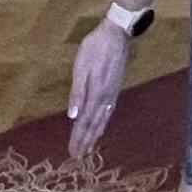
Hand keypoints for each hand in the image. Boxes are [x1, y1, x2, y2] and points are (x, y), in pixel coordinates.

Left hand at [68, 18, 131, 157]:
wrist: (118, 34)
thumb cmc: (95, 48)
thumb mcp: (81, 67)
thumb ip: (78, 92)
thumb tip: (73, 116)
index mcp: (96, 94)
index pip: (85, 122)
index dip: (79, 138)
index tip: (73, 153)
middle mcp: (105, 98)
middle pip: (95, 125)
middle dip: (86, 141)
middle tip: (79, 157)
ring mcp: (112, 94)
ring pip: (103, 120)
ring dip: (95, 135)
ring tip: (89, 148)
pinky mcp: (115, 88)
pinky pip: (108, 112)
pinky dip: (103, 123)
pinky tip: (101, 126)